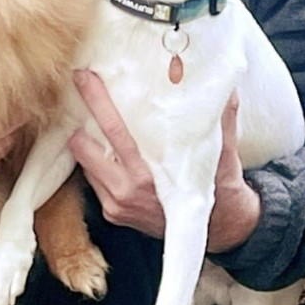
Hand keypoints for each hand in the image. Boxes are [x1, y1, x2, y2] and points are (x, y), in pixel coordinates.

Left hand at [67, 70, 260, 250]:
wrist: (219, 227)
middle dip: (79, 116)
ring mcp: (116, 205)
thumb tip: (226, 87)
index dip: (97, 102)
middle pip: (86, 147)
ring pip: (85, 164)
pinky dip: (93, 159)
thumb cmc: (218, 185)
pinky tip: (98, 140)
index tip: (84, 77)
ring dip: (84, 138)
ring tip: (87, 110)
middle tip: (78, 85)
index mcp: (149, 177)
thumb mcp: (223, 151)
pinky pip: (93, 179)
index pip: (114, 131)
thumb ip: (223, 119)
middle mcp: (127, 192)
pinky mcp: (112, 213)